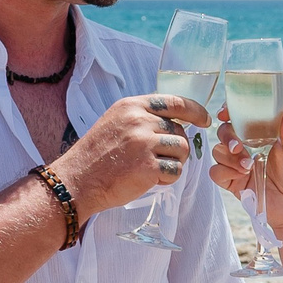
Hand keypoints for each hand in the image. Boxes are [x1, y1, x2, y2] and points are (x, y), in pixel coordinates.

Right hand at [54, 92, 213, 217]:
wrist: (77, 181)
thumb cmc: (97, 155)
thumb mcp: (116, 122)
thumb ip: (142, 117)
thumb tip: (176, 122)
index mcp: (132, 106)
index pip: (175, 102)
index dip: (195, 111)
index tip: (205, 120)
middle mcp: (139, 120)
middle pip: (180, 131)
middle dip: (175, 148)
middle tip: (157, 159)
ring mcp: (144, 143)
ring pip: (182, 150)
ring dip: (173, 163)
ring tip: (152, 169)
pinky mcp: (148, 166)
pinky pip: (175, 170)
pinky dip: (167, 178)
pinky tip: (149, 180)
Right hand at [210, 109, 282, 258]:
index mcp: (260, 134)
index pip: (240, 117)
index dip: (230, 112)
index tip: (225, 112)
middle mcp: (246, 147)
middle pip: (224, 132)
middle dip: (227, 136)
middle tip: (238, 146)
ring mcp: (237, 164)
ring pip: (217, 151)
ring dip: (228, 156)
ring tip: (247, 166)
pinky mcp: (232, 182)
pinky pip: (216, 172)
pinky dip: (224, 171)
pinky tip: (240, 175)